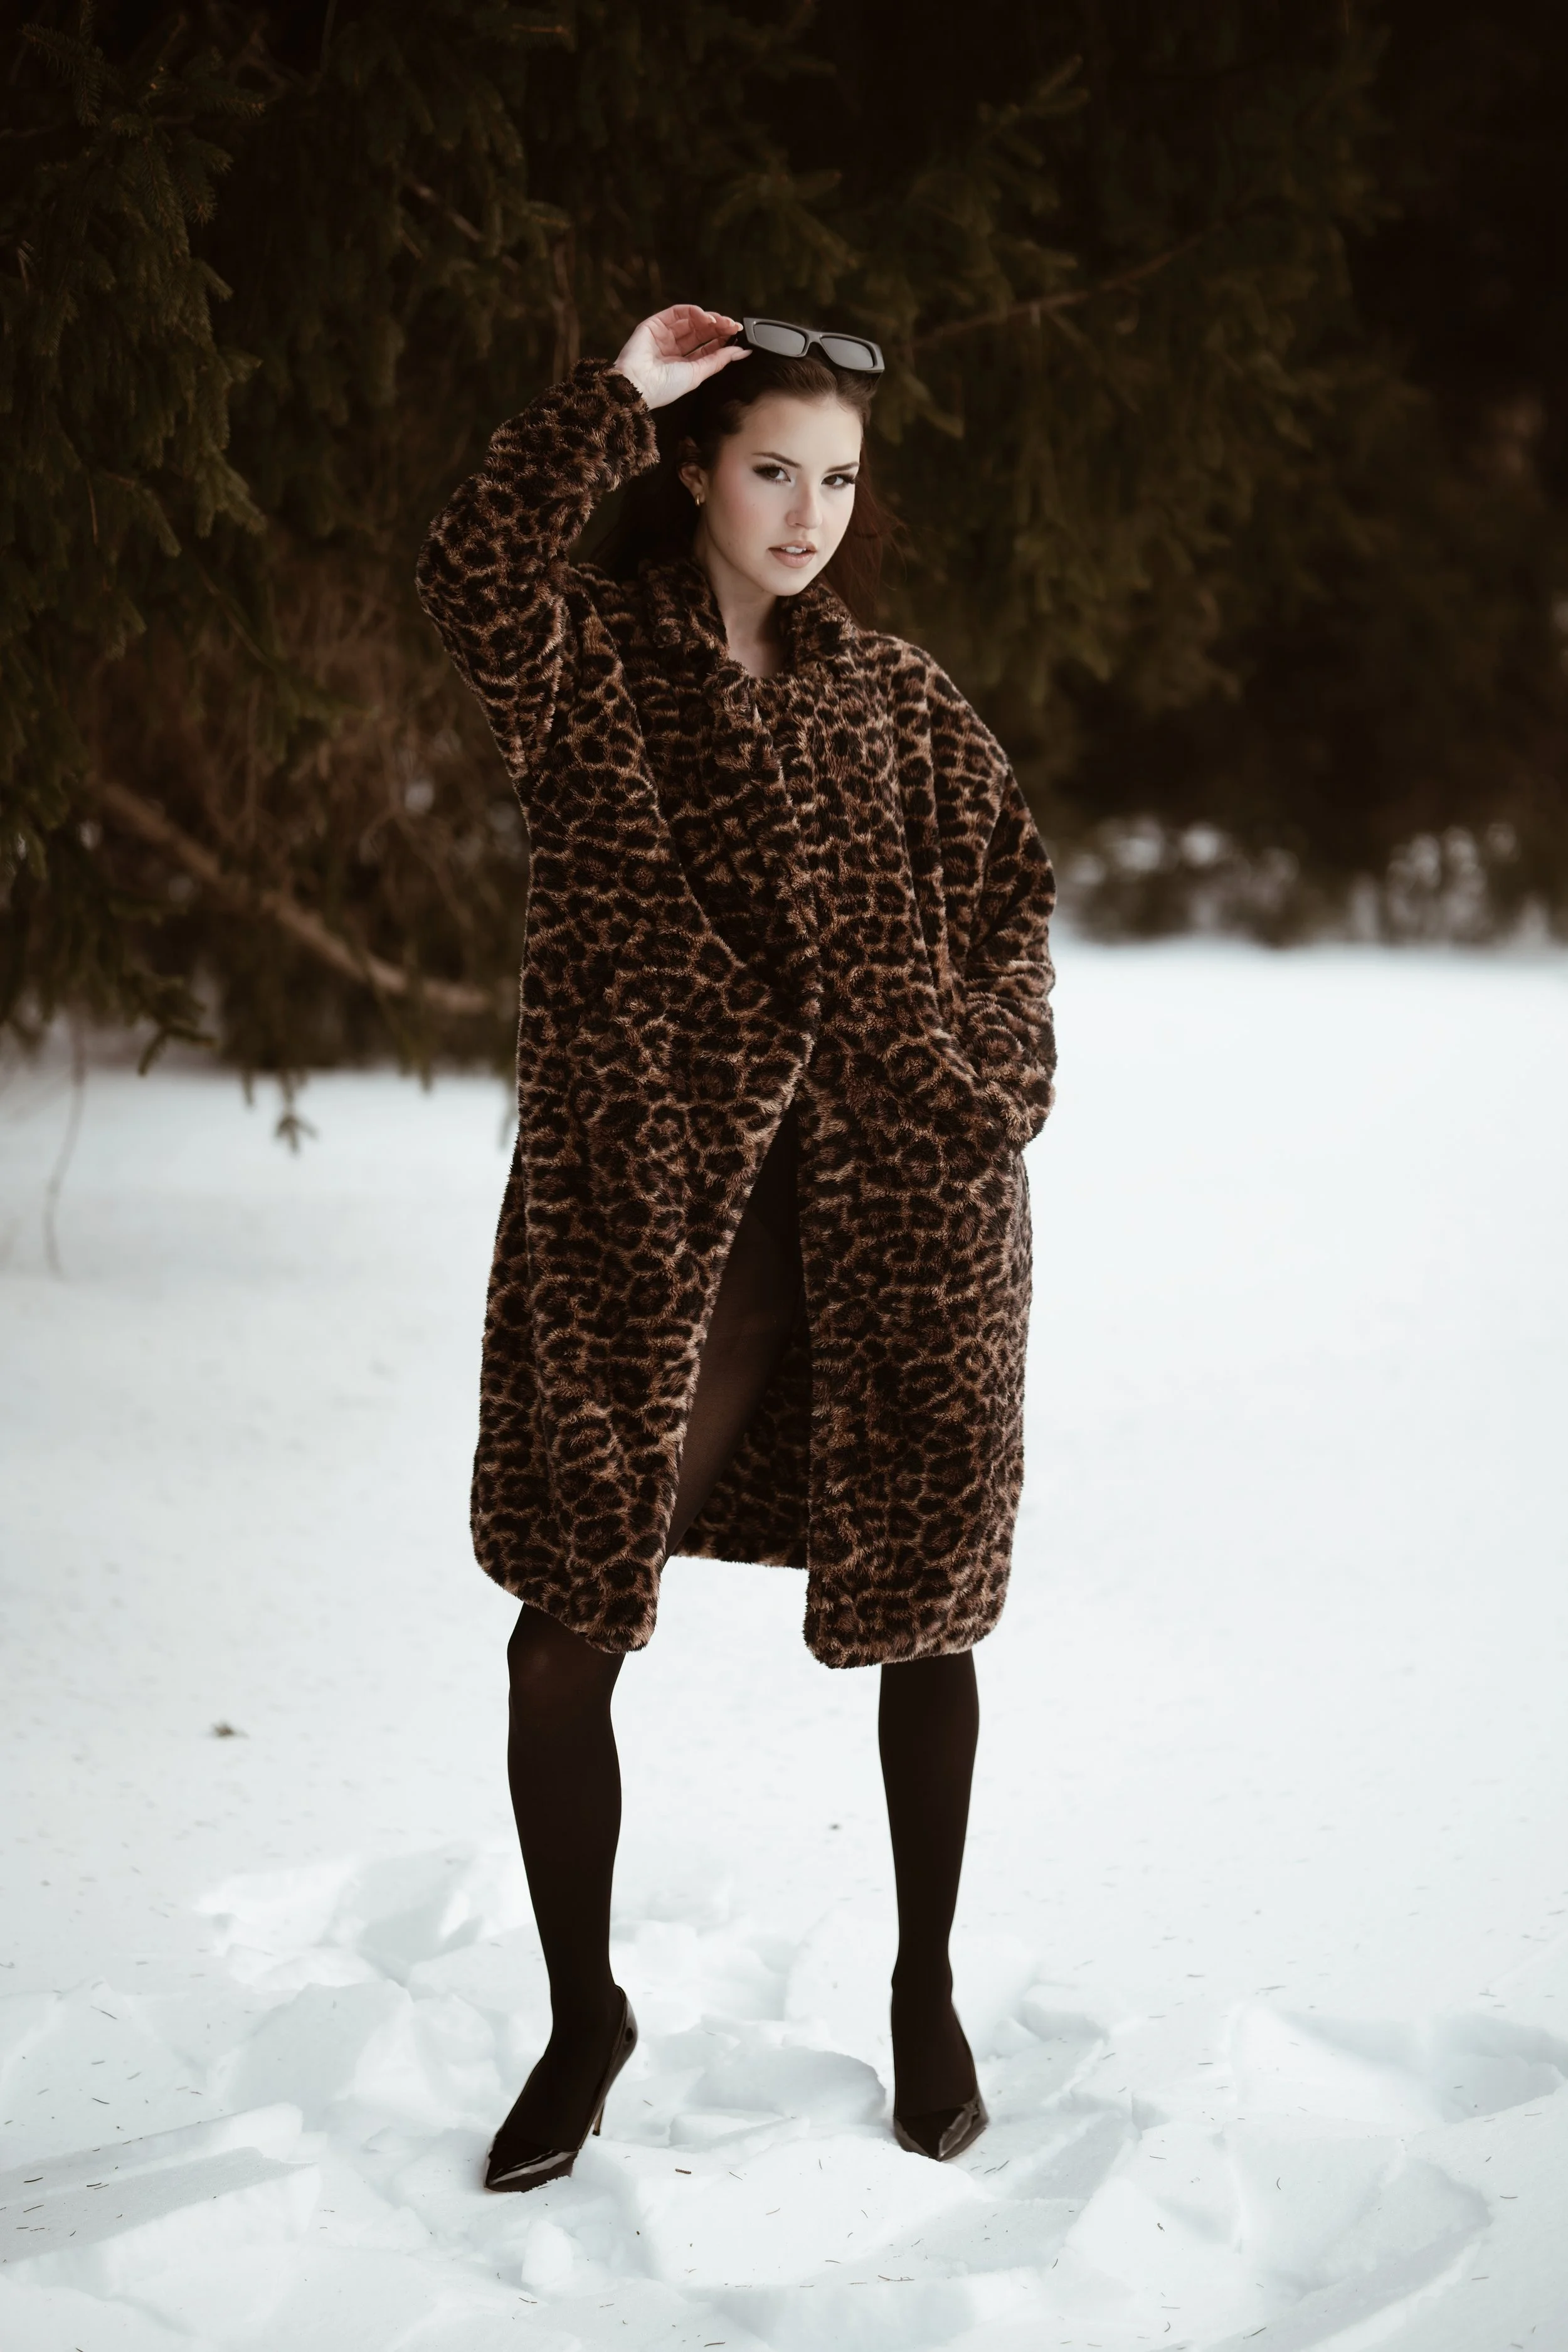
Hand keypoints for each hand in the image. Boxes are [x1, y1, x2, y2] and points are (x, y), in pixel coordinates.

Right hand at [611, 305, 748, 409]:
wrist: (638, 385)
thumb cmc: (663, 387)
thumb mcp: (697, 375)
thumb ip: (718, 361)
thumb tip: (740, 352)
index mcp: (683, 363)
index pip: (706, 347)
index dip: (722, 340)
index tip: (737, 337)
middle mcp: (674, 348)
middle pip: (701, 332)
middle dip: (719, 328)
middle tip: (734, 327)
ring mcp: (664, 334)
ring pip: (692, 320)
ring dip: (710, 319)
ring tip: (724, 323)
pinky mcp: (655, 323)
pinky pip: (678, 312)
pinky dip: (694, 312)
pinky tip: (707, 318)